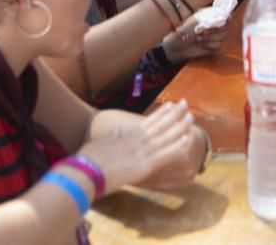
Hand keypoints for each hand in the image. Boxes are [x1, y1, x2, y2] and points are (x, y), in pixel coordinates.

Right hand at [80, 100, 197, 193]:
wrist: (84, 173)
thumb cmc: (88, 160)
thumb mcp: (100, 143)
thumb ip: (112, 137)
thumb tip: (116, 129)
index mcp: (128, 135)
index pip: (150, 121)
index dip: (162, 113)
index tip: (172, 104)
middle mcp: (138, 140)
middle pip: (161, 124)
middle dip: (175, 113)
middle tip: (186, 103)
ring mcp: (143, 151)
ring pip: (167, 136)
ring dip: (180, 127)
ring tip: (191, 117)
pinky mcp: (145, 165)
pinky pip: (166, 154)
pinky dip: (177, 147)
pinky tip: (188, 140)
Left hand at [162, 16, 227, 63]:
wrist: (174, 47)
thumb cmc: (181, 31)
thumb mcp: (193, 22)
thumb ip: (208, 19)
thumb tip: (223, 17)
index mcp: (209, 15)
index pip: (224, 14)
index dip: (224, 18)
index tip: (219, 22)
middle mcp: (213, 24)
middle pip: (225, 26)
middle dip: (213, 30)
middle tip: (200, 32)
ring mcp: (214, 35)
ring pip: (222, 37)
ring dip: (209, 38)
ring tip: (197, 38)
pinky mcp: (213, 45)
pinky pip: (218, 45)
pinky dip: (209, 46)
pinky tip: (201, 44)